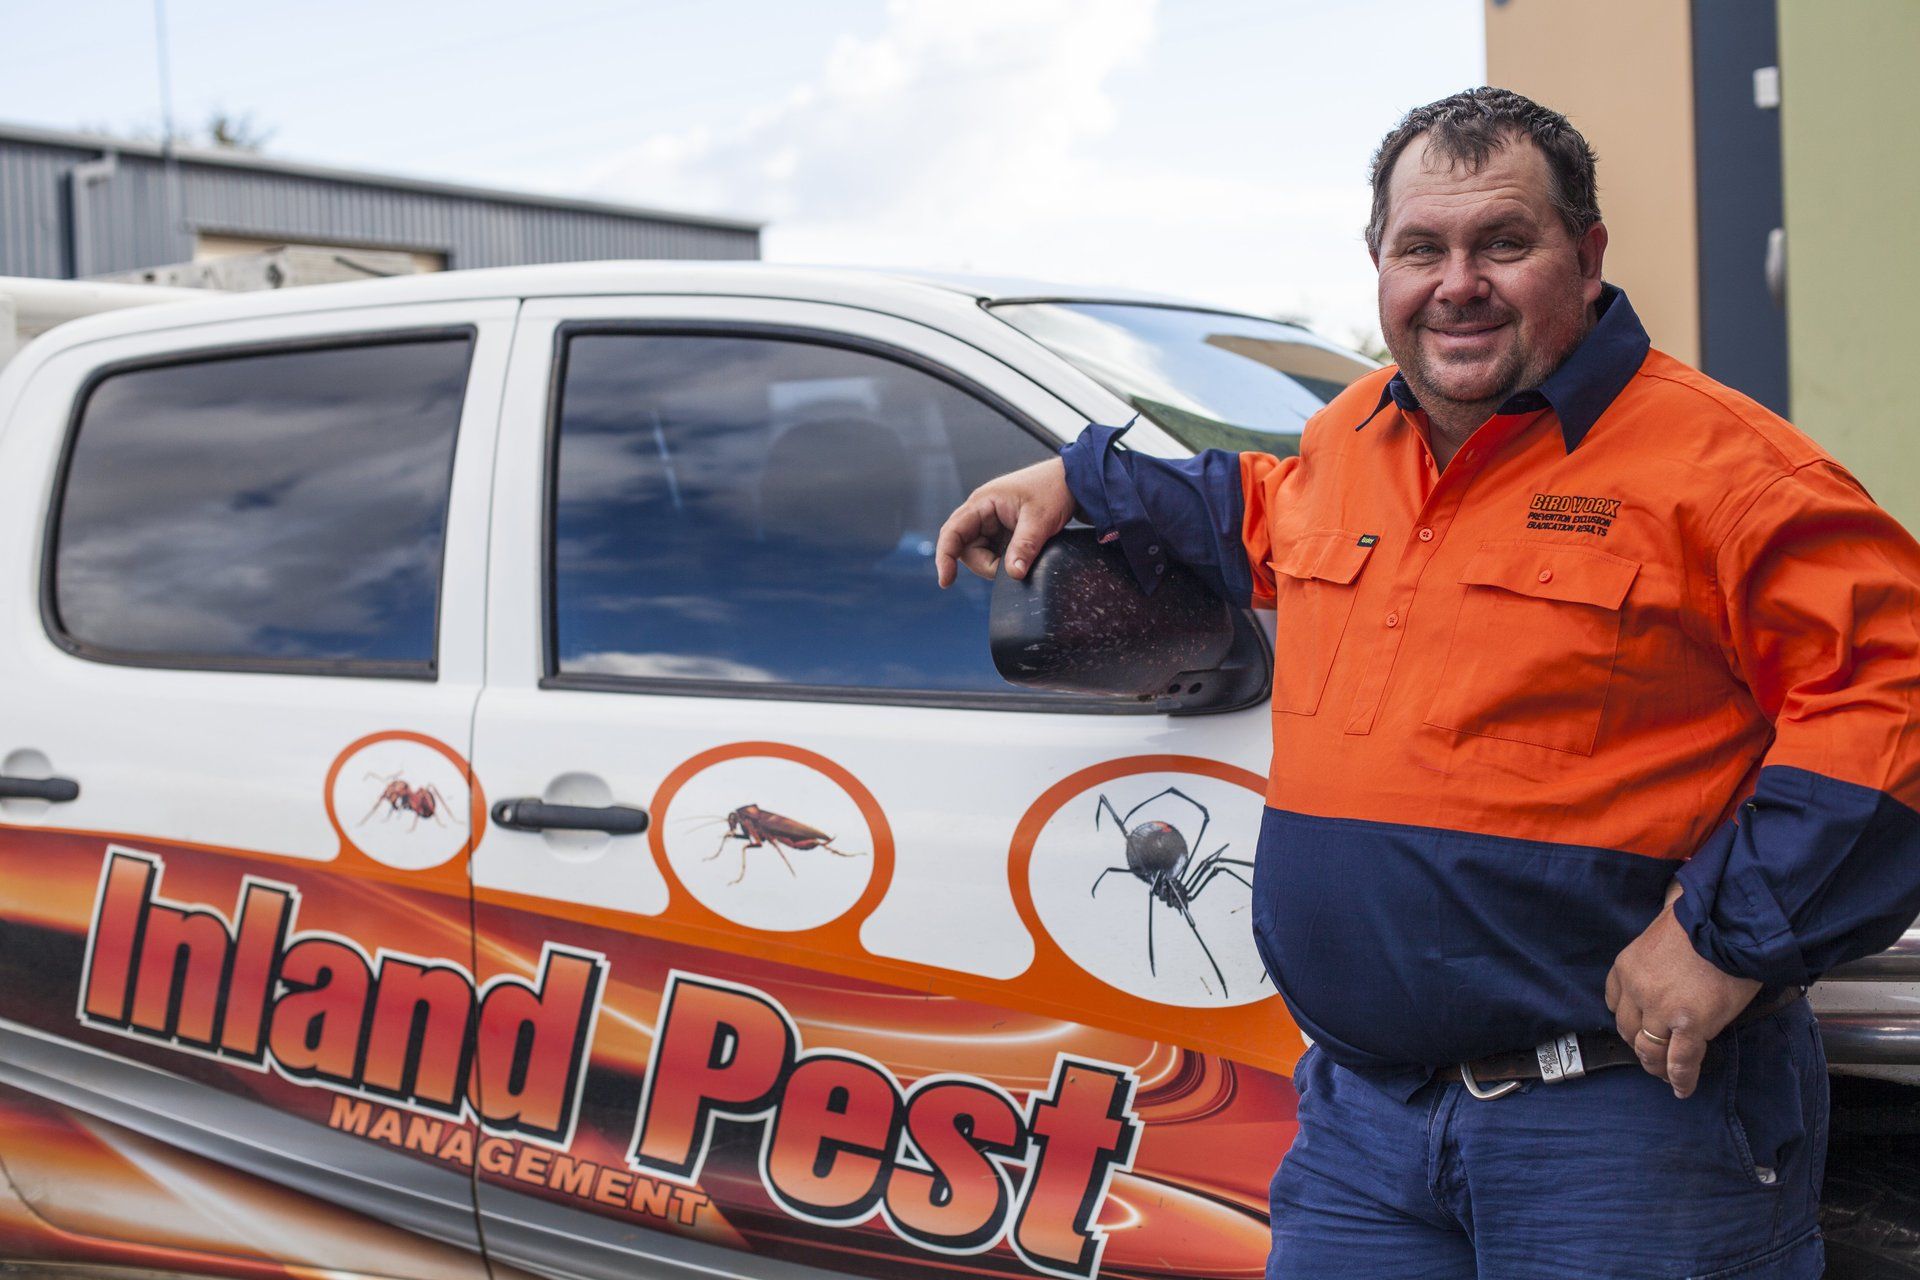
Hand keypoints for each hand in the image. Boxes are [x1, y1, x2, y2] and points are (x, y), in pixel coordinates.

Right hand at [934, 457, 1074, 586]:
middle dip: (985, 565)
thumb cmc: (1053, 489)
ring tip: (1023, 556)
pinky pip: (995, 554)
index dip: (944, 557)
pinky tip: (1022, 556)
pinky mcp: (1003, 533)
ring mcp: (992, 523)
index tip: (946, 582)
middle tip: (1013, 568)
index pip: (952, 532)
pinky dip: (1005, 561)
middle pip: (966, 549)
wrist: (1074, 482)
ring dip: (996, 564)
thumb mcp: (1040, 519)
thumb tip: (1013, 575)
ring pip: (981, 555)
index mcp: (982, 503)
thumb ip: (1024, 546)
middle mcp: (982, 513)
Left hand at [1604, 884, 1759, 1098]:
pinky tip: (1683, 1088)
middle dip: (1639, 1047)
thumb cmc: (1703, 920)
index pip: (1616, 1003)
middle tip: (1653, 1058)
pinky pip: (1680, 1061)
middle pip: (1629, 1031)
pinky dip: (1681, 1078)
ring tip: (1667, 1077)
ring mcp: (1661, 1010)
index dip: (1628, 1020)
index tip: (1638, 1029)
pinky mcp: (1690, 1025)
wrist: (1730, 922)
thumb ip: (1658, 952)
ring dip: (1657, 1067)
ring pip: (1650, 1050)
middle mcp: (1637, 990)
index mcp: (1627, 966)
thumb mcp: (1661, 930)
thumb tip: (1666, 953)